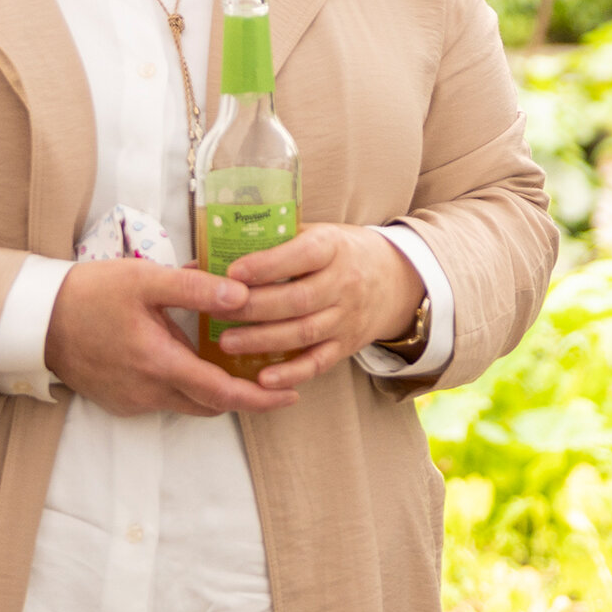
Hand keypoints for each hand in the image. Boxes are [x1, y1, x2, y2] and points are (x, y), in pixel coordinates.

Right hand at [48, 260, 293, 416]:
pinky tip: (193, 361)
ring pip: (187, 404)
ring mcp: (131, 400)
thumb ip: (195, 289)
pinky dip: (186, 388)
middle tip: (274, 381)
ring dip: (214, 391)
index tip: (289, 395)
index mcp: (158, 364)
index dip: (259, 398)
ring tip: (238, 367)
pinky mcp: (119, 400)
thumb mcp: (144, 281)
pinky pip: (163, 400)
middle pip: (209, 405)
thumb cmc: (89, 294)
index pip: (221, 393)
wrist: (36, 320)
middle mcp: (148, 392)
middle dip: (244, 398)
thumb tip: (242, 294)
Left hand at [214, 224, 425, 388]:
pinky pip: (318, 363)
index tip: (233, 272)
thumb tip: (216, 249)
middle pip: (297, 299)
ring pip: (303, 332)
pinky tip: (262, 379)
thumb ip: (278, 240)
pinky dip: (290, 373)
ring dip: (262, 340)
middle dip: (253, 307)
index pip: (302, 255)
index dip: (267, 265)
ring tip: (226, 342)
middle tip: (216, 310)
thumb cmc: (341, 252)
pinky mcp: (347, 345)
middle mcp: (345, 283)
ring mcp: (347, 317)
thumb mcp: (319, 233)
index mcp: (334, 247)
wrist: (396, 279)